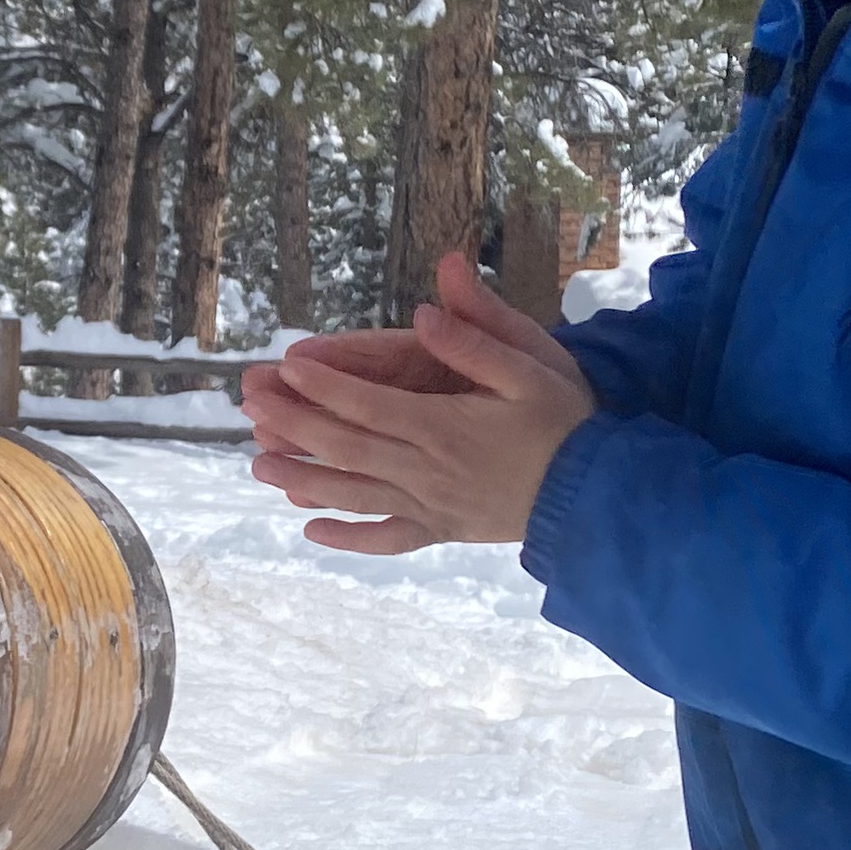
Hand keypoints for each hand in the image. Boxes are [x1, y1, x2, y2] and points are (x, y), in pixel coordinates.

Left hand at [243, 250, 596, 554]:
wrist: (601, 497)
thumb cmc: (569, 423)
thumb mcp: (532, 367)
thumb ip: (476, 340)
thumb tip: (424, 310)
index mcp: (444, 428)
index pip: (368, 404)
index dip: (322, 385)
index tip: (285, 363)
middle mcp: (427, 471)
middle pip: (346, 448)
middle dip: (294, 424)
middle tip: (249, 405)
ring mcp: (431, 507)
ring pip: (353, 494)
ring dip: (303, 478)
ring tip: (258, 463)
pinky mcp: (443, 530)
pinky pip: (387, 539)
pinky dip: (348, 537)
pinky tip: (313, 531)